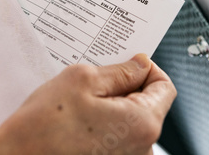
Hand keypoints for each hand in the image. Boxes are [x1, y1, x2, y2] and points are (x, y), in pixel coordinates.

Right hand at [0, 54, 176, 154]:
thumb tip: (141, 64)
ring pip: (130, 120)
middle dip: (126, 87)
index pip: (164, 86)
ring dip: (113, 106)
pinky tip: (80, 119)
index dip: (147, 68)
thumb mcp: (83, 80)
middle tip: (97, 78)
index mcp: (142, 124)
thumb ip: (121, 71)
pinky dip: (105, 124)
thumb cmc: (44, 126)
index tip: (128, 62)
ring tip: (83, 101)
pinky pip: (118, 137)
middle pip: (148, 104)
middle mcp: (142, 149)